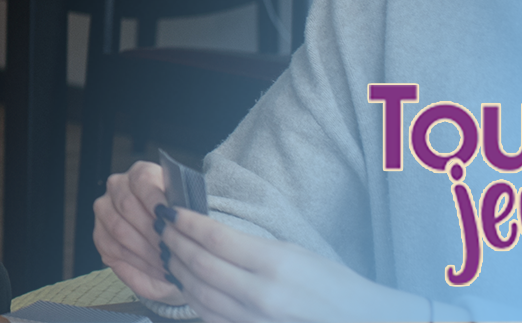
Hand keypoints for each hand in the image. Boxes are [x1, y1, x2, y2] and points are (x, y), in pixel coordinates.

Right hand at [94, 161, 187, 305]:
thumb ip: (185, 210)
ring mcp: (105, 210)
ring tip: (167, 261)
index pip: (142, 180)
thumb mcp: (190, 216)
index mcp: (142, 174)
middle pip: (127, 204)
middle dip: (152, 230)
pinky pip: (113, 247)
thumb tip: (180, 215)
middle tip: (170, 247)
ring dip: (145, 248)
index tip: (169, 217)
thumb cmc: (183, 231)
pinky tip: (157, 268)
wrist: (176, 253)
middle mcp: (119, 188)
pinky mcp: (100, 235)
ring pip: (119, 228)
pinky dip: (138, 261)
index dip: (155, 199)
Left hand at [160, 205, 431, 322]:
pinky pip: (210, 316)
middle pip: (199, 265)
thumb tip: (209, 234)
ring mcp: (254, 320)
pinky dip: (194, 298)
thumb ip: (251, 246)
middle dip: (174, 243)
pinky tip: (187, 283)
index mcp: (275, 264)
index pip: (214, 238)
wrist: (360, 322)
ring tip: (168, 252)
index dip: (185, 222)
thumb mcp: (296, 252)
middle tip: (161, 227)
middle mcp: (261, 295)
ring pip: (199, 293)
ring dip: (178, 270)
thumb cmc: (333, 286)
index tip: (170, 210)